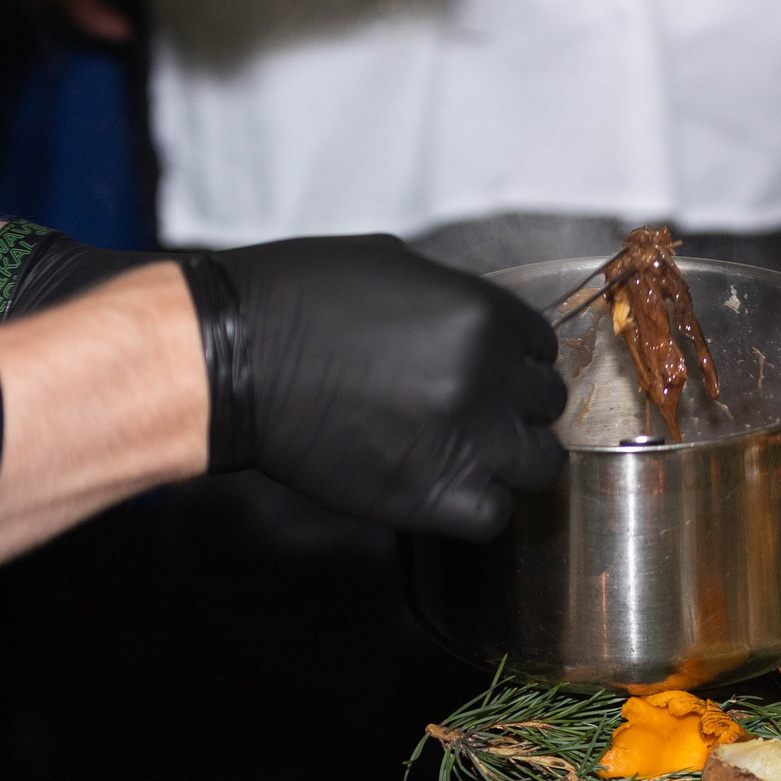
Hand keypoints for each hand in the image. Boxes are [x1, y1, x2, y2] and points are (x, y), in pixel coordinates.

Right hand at [187, 237, 568, 540]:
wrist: (235, 360)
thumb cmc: (299, 300)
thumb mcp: (393, 266)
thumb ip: (454, 300)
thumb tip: (482, 328)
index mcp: (483, 316)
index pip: (542, 348)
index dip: (517, 361)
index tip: (493, 372)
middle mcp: (487, 380)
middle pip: (545, 405)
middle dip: (515, 406)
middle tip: (475, 411)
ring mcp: (465, 441)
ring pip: (538, 462)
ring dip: (511, 458)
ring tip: (470, 452)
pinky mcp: (431, 494)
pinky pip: (494, 514)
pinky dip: (479, 505)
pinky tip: (451, 487)